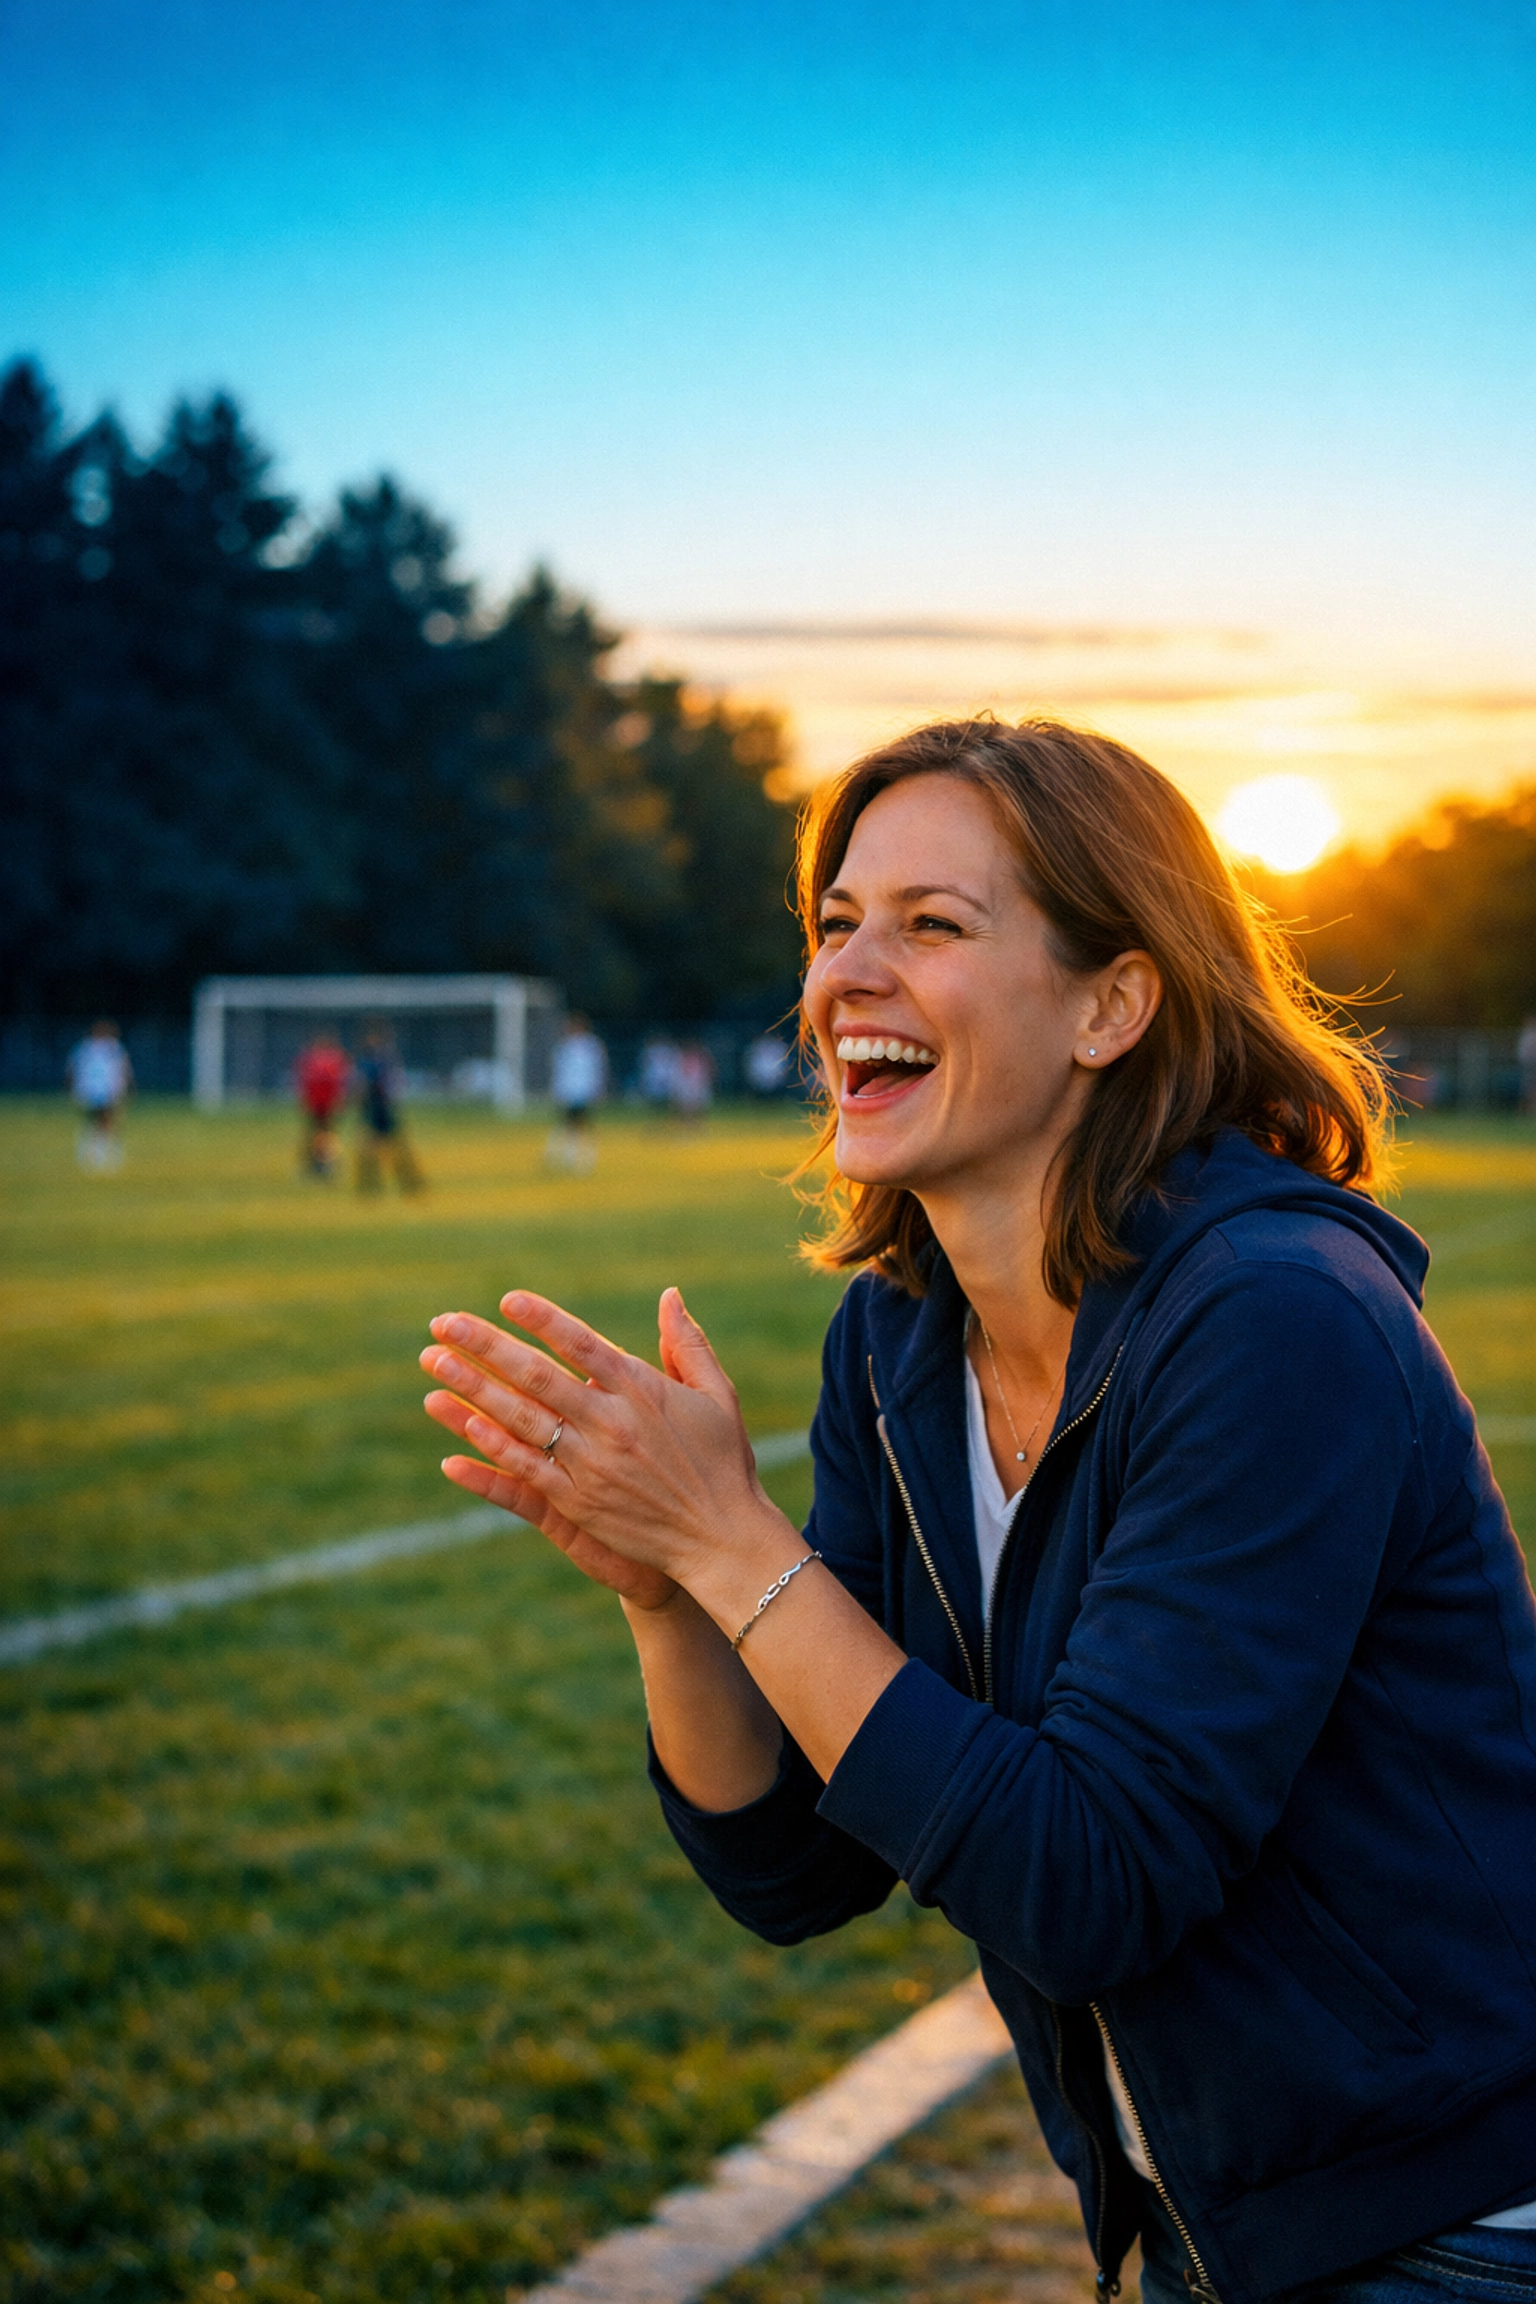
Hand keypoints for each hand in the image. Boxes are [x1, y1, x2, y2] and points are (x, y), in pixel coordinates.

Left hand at [420, 1286, 776, 1602]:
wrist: (721, 1538)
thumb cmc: (723, 1462)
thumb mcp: (717, 1396)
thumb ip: (688, 1344)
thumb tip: (670, 1295)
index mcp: (643, 1391)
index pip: (582, 1344)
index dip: (543, 1320)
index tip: (507, 1300)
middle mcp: (611, 1424)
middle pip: (536, 1376)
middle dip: (485, 1345)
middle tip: (443, 1322)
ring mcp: (590, 1466)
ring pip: (519, 1420)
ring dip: (471, 1389)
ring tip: (433, 1363)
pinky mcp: (578, 1504)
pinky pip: (524, 1471)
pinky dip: (490, 1451)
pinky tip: (458, 1431)